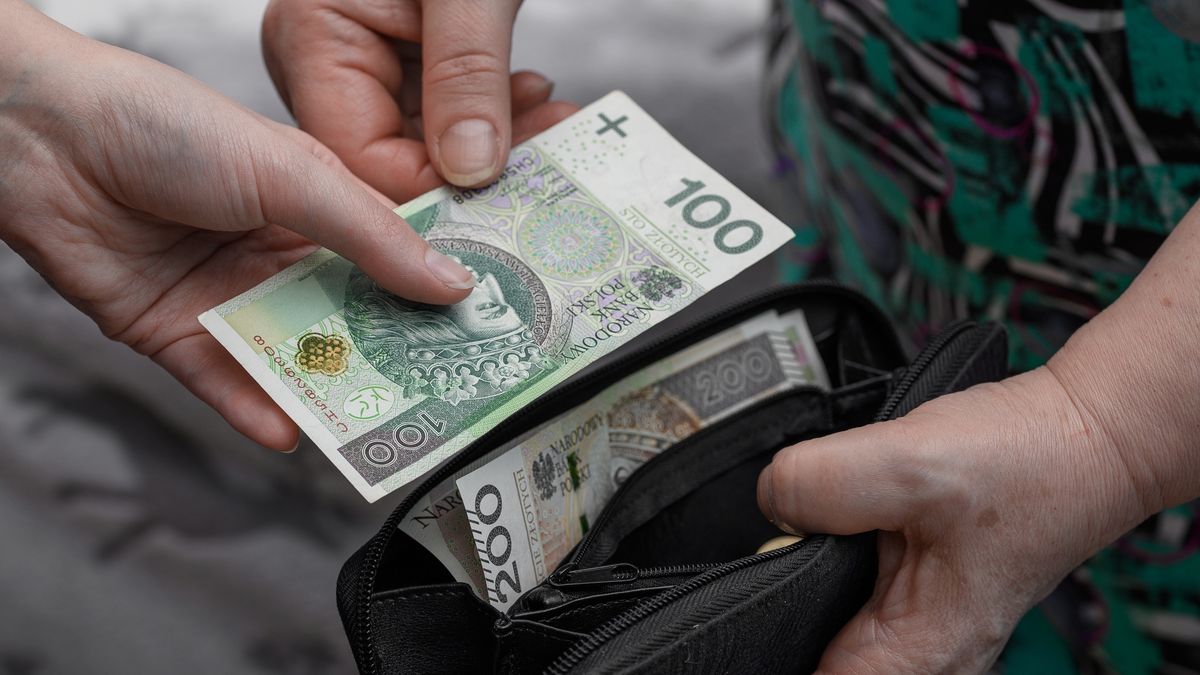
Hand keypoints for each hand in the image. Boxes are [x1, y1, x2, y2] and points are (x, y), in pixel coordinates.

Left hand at [0, 2, 478, 450]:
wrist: (40, 138)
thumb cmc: (164, 124)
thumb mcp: (289, 171)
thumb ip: (369, 234)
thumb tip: (450, 281)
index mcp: (317, 204)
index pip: (393, 258)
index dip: (435, 291)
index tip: (485, 327)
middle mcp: (279, 254)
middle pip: (351, 316)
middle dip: (394, 352)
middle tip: (446, 389)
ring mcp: (230, 298)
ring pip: (294, 355)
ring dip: (330, 388)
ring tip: (379, 422)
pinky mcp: (177, 335)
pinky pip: (226, 382)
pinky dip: (254, 408)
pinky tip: (288, 430)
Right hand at [262, 0, 576, 198]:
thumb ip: (468, 75)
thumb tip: (470, 170)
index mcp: (312, 34)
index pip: (357, 155)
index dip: (428, 189)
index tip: (501, 200)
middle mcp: (326, 57)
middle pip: (392, 158)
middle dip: (473, 169)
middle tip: (549, 161)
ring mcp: (365, 60)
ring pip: (427, 144)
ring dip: (496, 144)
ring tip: (557, 125)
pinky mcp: (405, 58)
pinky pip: (446, 114)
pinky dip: (495, 116)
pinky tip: (539, 103)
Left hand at [757, 366, 1156, 672]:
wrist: (1083, 430)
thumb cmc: (1028, 462)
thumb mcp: (908, 463)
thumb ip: (818, 484)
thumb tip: (768, 498)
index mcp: (916, 653)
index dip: (768, 648)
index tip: (736, 619)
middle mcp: (920, 650)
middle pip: (813, 645)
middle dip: (786, 599)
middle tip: (791, 540)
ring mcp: (920, 617)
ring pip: (827, 609)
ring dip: (812, 568)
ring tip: (822, 519)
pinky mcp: (917, 580)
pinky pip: (848, 577)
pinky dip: (832, 544)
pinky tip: (837, 513)